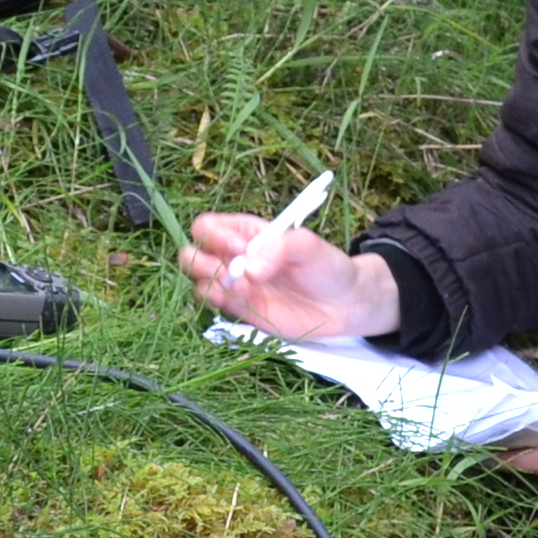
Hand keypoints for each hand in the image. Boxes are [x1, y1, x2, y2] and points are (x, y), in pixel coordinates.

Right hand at [181, 211, 395, 341]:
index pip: (208, 226)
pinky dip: (221, 302)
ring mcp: (236, 285)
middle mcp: (233, 257)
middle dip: (200, 260)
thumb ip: (278, 248)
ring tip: (239, 286)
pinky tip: (245, 298)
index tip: (240, 247)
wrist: (345, 302)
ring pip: (199, 281)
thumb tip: (248, 269)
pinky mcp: (243, 311)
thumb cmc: (326, 264)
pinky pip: (217, 305)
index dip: (214, 235)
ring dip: (209, 282)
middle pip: (192, 254)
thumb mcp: (307, 244)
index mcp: (245, 232)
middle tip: (230, 269)